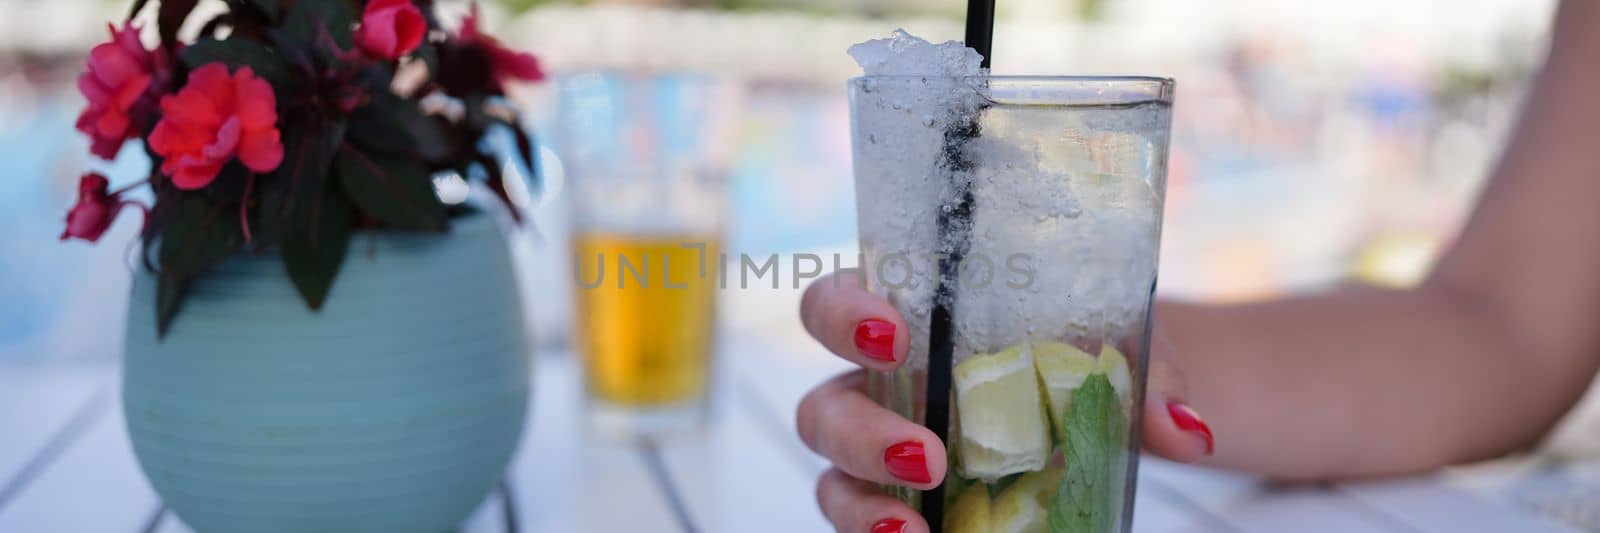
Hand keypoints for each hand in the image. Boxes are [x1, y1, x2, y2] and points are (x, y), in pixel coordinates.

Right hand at [795, 270, 1214, 532]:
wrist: (1115, 398)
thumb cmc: (1094, 345)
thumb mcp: (1128, 344)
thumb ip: (1154, 378)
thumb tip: (1188, 431)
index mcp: (911, 318)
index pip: (836, 304)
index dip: (844, 316)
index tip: (893, 335)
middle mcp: (880, 386)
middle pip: (821, 406)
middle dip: (860, 431)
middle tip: (927, 454)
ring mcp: (884, 452)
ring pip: (832, 478)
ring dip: (863, 505)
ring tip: (912, 532)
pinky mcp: (904, 505)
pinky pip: (870, 524)